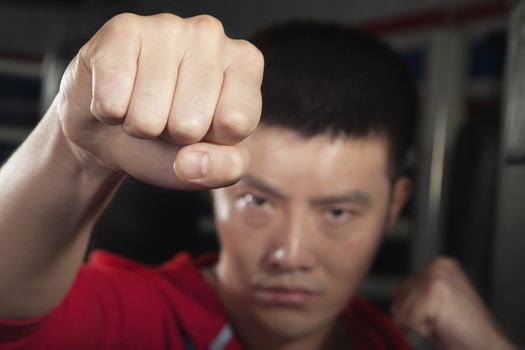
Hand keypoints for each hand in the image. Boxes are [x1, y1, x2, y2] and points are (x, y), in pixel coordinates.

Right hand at [57, 13, 262, 188]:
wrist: (115, 127)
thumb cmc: (172, 140)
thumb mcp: (212, 163)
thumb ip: (224, 168)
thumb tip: (190, 163)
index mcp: (246, 64)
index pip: (236, 122)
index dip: (213, 141)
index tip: (205, 128)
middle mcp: (211, 34)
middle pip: (190, 123)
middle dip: (173, 135)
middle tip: (167, 118)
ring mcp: (166, 26)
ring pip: (147, 115)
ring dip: (140, 126)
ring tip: (143, 107)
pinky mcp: (122, 31)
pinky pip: (112, 102)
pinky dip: (110, 113)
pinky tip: (118, 94)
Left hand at [391, 257, 515, 349]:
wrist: (486, 347)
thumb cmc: (463, 330)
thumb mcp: (435, 305)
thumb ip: (416, 293)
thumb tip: (394, 292)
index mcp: (440, 265)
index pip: (403, 288)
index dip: (414, 310)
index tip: (438, 315)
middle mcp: (438, 266)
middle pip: (399, 298)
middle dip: (415, 316)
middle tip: (442, 321)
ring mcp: (437, 276)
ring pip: (402, 309)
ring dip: (420, 324)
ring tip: (443, 323)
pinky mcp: (434, 291)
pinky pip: (410, 319)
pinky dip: (424, 330)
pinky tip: (443, 327)